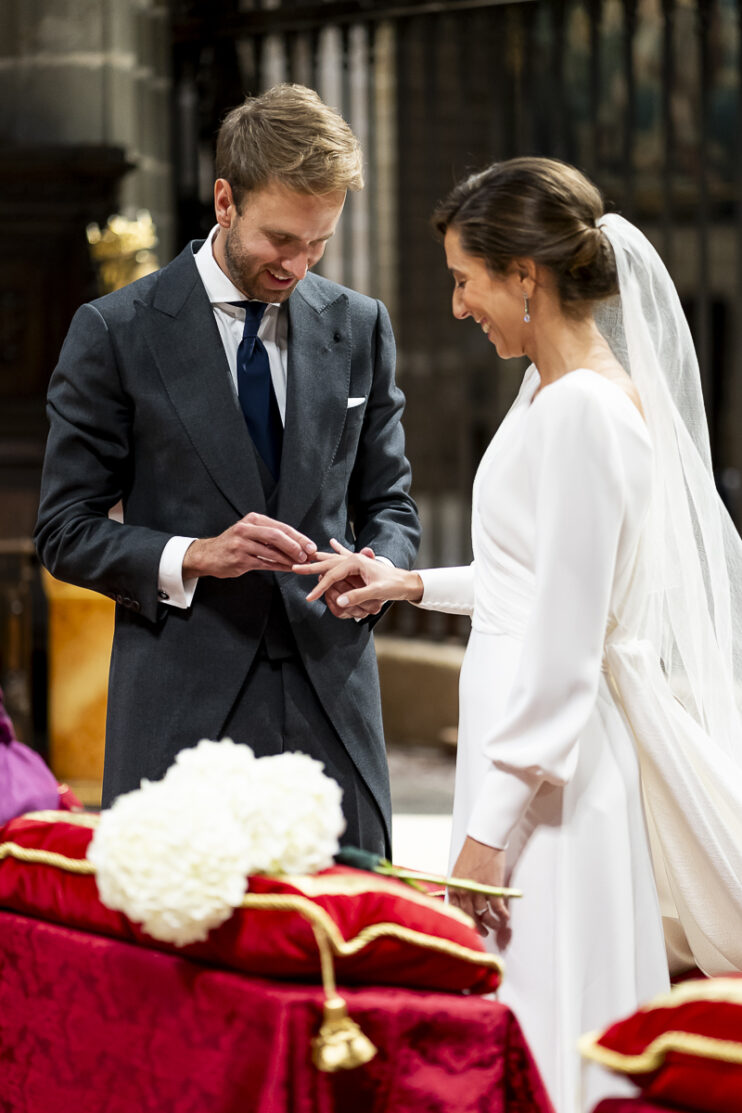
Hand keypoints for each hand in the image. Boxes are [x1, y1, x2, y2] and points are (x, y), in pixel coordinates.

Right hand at [183, 512, 316, 578]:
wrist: (209, 555)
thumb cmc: (234, 543)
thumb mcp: (251, 532)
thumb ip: (271, 536)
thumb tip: (299, 545)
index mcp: (253, 520)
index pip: (281, 527)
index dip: (299, 537)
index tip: (311, 546)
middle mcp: (246, 529)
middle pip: (277, 536)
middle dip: (296, 546)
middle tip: (308, 555)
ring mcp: (241, 544)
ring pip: (271, 552)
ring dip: (289, 559)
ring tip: (301, 564)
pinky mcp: (239, 559)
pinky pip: (264, 564)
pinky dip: (279, 567)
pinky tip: (289, 568)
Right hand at [293, 539, 422, 615]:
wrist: (407, 582)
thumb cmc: (394, 586)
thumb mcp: (377, 592)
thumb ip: (358, 596)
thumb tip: (340, 602)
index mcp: (356, 562)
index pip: (331, 575)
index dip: (319, 587)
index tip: (310, 597)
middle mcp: (354, 558)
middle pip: (328, 563)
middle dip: (311, 566)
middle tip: (294, 568)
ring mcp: (357, 560)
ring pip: (334, 558)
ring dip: (320, 558)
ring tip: (308, 554)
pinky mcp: (361, 563)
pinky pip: (344, 556)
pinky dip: (337, 550)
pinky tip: (333, 542)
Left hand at [449, 836, 509, 941]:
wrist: (484, 840)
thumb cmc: (472, 852)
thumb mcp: (459, 870)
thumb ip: (460, 887)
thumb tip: (465, 903)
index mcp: (455, 886)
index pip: (455, 910)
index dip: (463, 920)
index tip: (469, 926)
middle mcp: (464, 890)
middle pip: (470, 915)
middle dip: (478, 926)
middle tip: (483, 932)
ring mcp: (478, 890)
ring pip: (484, 914)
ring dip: (492, 922)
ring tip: (497, 924)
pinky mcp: (492, 888)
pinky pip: (497, 908)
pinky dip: (502, 915)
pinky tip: (505, 917)